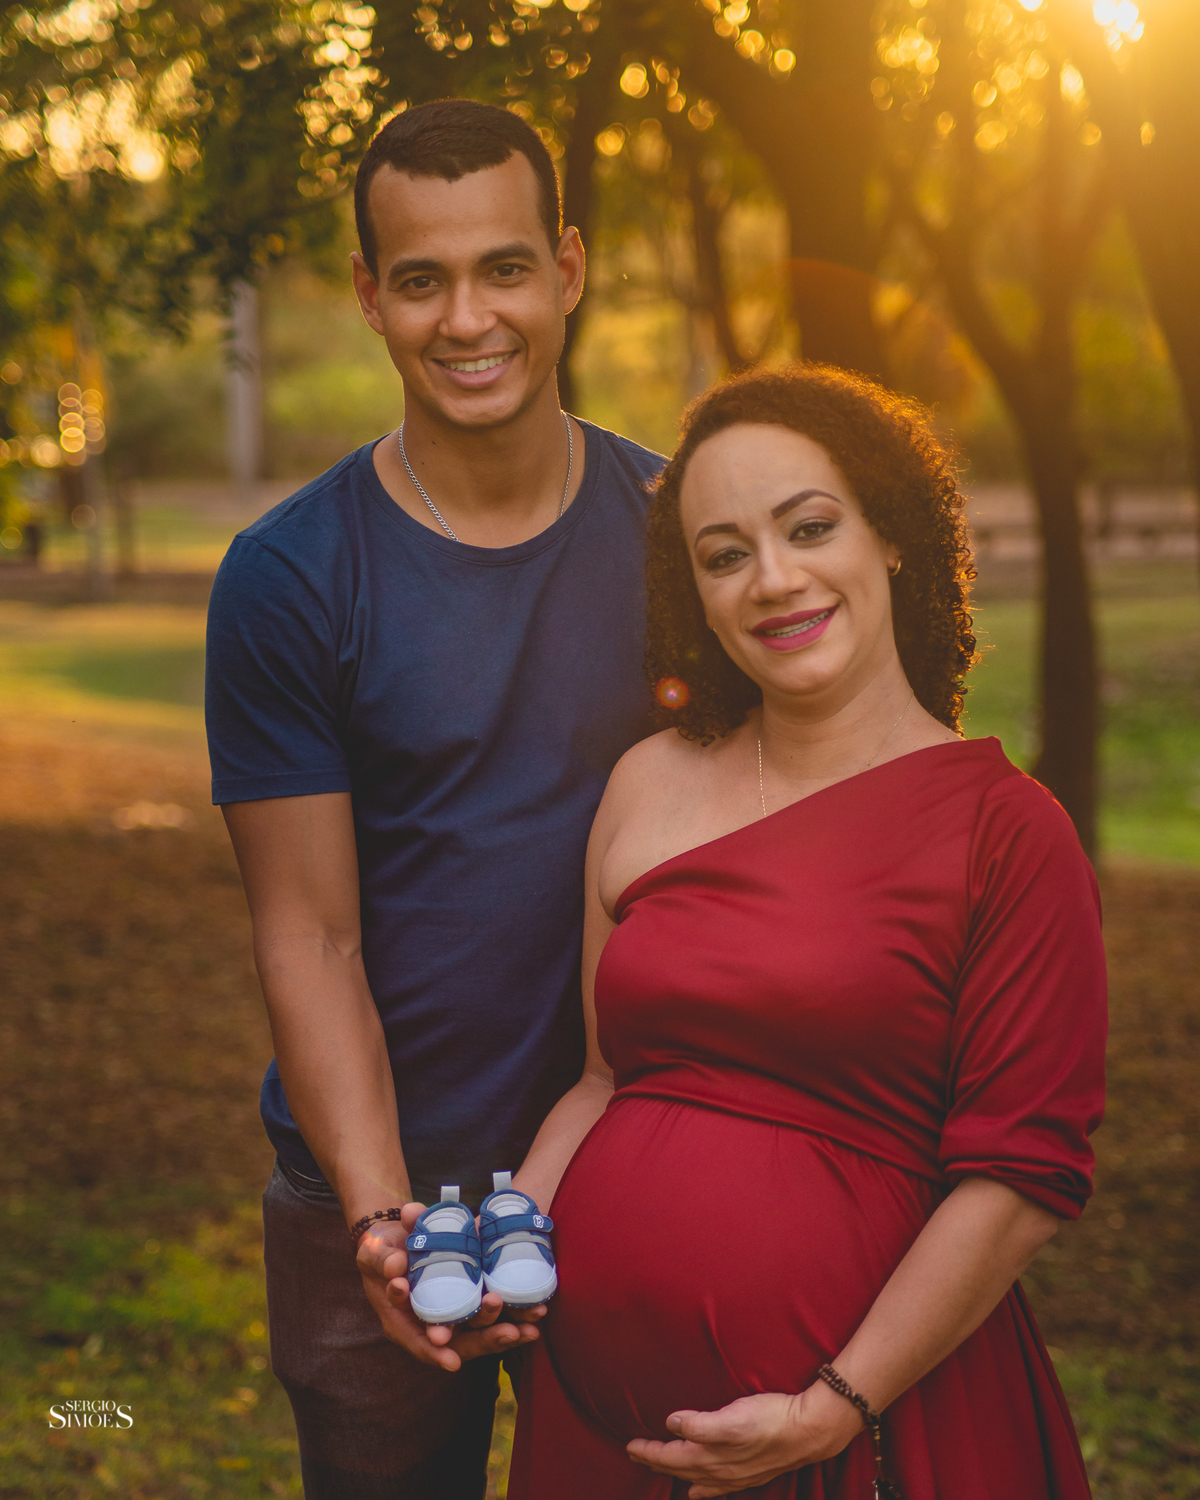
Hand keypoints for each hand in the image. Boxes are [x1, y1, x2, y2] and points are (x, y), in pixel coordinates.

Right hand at [355, 1203, 546, 1371]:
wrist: (395, 1241)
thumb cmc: (380, 1250)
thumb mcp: (374, 1253)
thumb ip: (382, 1258)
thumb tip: (395, 1266)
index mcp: (402, 1322)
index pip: (418, 1343)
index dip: (435, 1353)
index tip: (451, 1360)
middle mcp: (429, 1326)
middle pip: (458, 1343)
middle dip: (485, 1340)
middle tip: (509, 1332)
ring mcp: (452, 1317)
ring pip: (480, 1333)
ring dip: (507, 1333)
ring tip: (531, 1330)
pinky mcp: (468, 1303)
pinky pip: (492, 1316)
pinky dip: (513, 1316)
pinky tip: (536, 1314)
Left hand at [626, 1384, 862, 1499]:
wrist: (808, 1432)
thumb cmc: (769, 1419)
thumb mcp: (732, 1417)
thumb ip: (699, 1424)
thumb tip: (672, 1424)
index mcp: (709, 1456)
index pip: (669, 1457)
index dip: (648, 1451)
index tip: (630, 1445)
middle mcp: (719, 1472)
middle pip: (678, 1469)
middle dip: (656, 1461)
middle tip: (635, 1452)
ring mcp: (734, 1476)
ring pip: (695, 1479)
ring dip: (676, 1472)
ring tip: (662, 1469)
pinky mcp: (748, 1474)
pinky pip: (715, 1487)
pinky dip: (701, 1486)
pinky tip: (700, 1488)